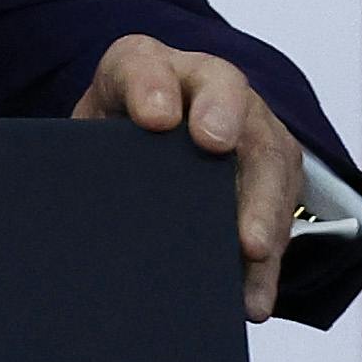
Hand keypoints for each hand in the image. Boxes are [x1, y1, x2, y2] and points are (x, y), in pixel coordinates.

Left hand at [72, 33, 305, 320]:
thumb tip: (78, 210)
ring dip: (261, 204)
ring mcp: (251, 125)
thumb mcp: (91, 128)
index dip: (150, 86)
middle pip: (225, 93)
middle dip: (223, 121)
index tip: (155, 118)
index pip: (143, 63)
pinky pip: (283, 212)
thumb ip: (85, 151)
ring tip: (250, 250)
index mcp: (146, 64)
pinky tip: (252, 297)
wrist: (155, 129)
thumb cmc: (118, 132)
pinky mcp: (276, 172)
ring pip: (267, 155)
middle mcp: (206, 83)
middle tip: (215, 151)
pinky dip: (269, 261)